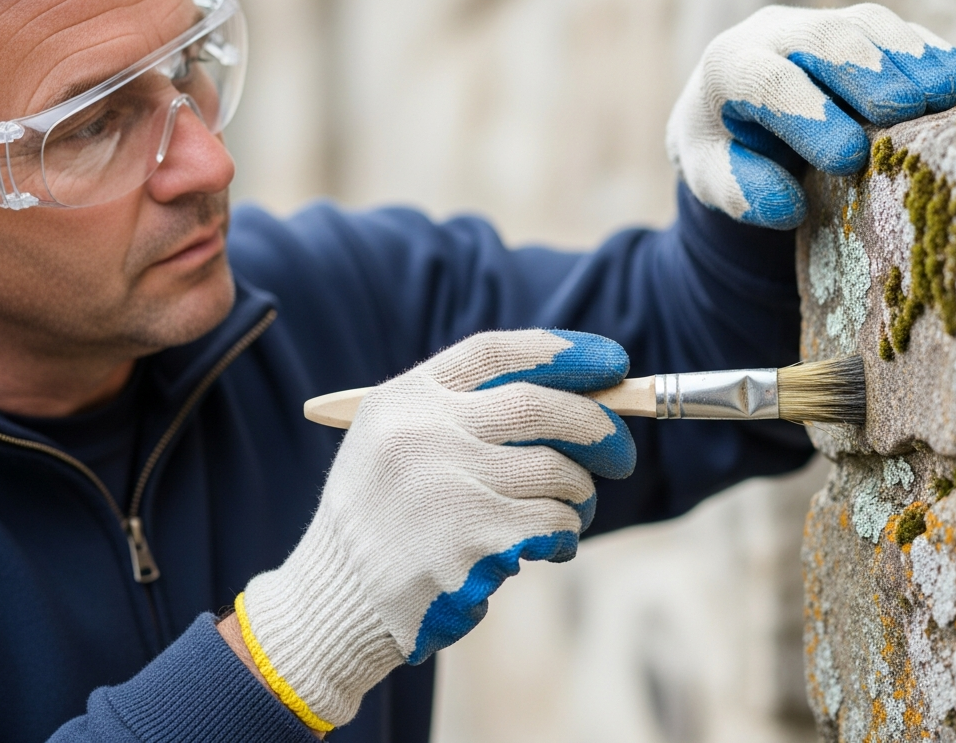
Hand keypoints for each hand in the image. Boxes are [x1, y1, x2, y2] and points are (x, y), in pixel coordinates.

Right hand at [233, 330, 634, 732]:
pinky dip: (566, 535)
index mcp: (404, 400)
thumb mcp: (394, 444)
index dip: (564, 353)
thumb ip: (460, 413)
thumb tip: (578, 396)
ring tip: (569, 511)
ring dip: (580, 494)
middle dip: (599, 428)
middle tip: (620, 452)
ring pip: (559, 473)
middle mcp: (423, 435)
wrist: (335, 603)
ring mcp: (448, 488)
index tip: (612, 363)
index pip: (497, 352)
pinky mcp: (474, 542)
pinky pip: (555, 525)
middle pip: (542, 407)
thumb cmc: (382, 520)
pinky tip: (552, 548)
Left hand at [667, 4, 955, 229]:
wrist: (725, 108)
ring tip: (951, 94)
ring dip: (912, 60)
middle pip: (826, 41)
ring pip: (868, 25)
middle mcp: (775, 33)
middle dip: (870, 74)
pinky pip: (899, 30)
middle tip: (910, 111)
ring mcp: (820, 23)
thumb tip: (787, 207)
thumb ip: (738, 190)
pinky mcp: (859, 28)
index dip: (810, 117)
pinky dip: (932, 54)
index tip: (848, 157)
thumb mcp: (709, 175)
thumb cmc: (721, 148)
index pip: (771, 84)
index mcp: (729, 66)